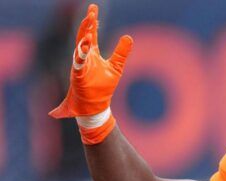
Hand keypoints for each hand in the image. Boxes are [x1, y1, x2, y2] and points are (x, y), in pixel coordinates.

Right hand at [49, 3, 132, 118]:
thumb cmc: (102, 88)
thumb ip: (121, 52)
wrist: (94, 108)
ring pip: (80, 49)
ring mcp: (80, 67)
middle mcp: (84, 59)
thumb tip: (129, 37)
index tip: (93, 9)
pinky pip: (79, 64)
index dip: (92, 22)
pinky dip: (81, 54)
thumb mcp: (116, 67)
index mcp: (91, 56)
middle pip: (84, 37)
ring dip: (84, 37)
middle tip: (91, 11)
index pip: (91, 35)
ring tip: (89, 26)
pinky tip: (86, 45)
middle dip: (87, 24)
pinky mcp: (79, 76)